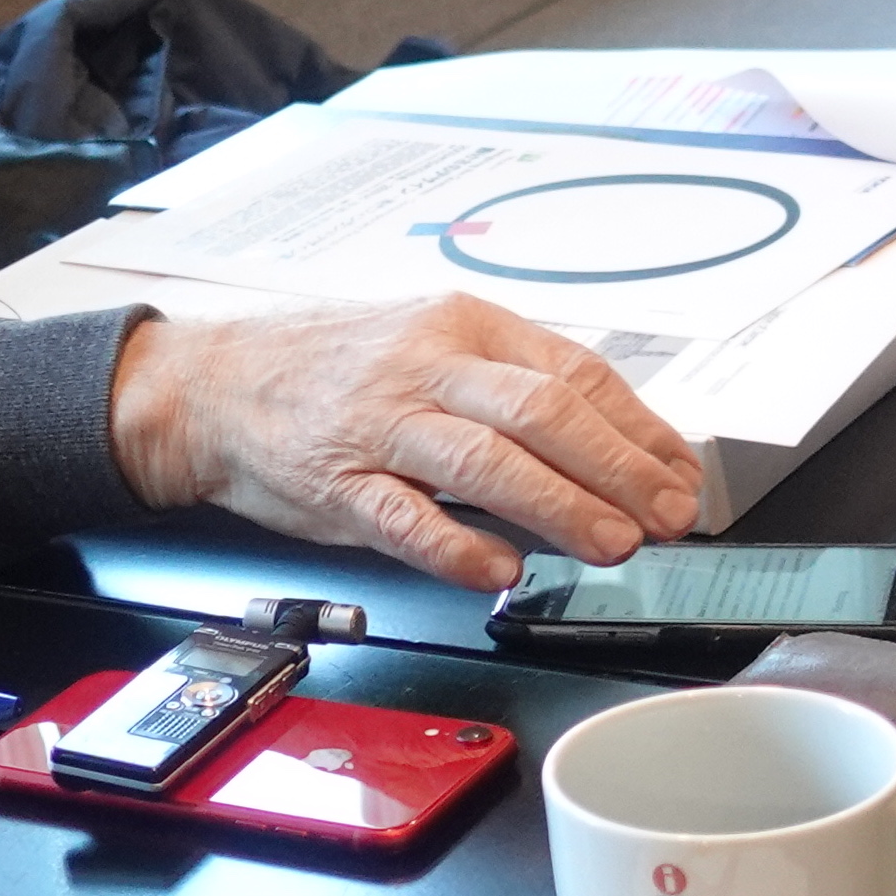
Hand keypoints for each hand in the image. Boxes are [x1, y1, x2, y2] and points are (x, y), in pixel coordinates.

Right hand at [111, 296, 703, 590]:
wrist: (215, 383)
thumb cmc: (336, 368)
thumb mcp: (431, 344)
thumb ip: (509, 388)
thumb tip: (612, 445)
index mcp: (463, 325)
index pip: (573, 372)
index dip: (638, 427)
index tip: (680, 473)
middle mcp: (426, 366)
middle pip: (541, 411)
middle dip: (617, 468)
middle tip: (666, 514)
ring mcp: (380, 424)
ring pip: (484, 460)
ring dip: (560, 506)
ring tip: (613, 544)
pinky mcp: (336, 483)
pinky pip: (405, 518)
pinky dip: (459, 546)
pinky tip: (502, 569)